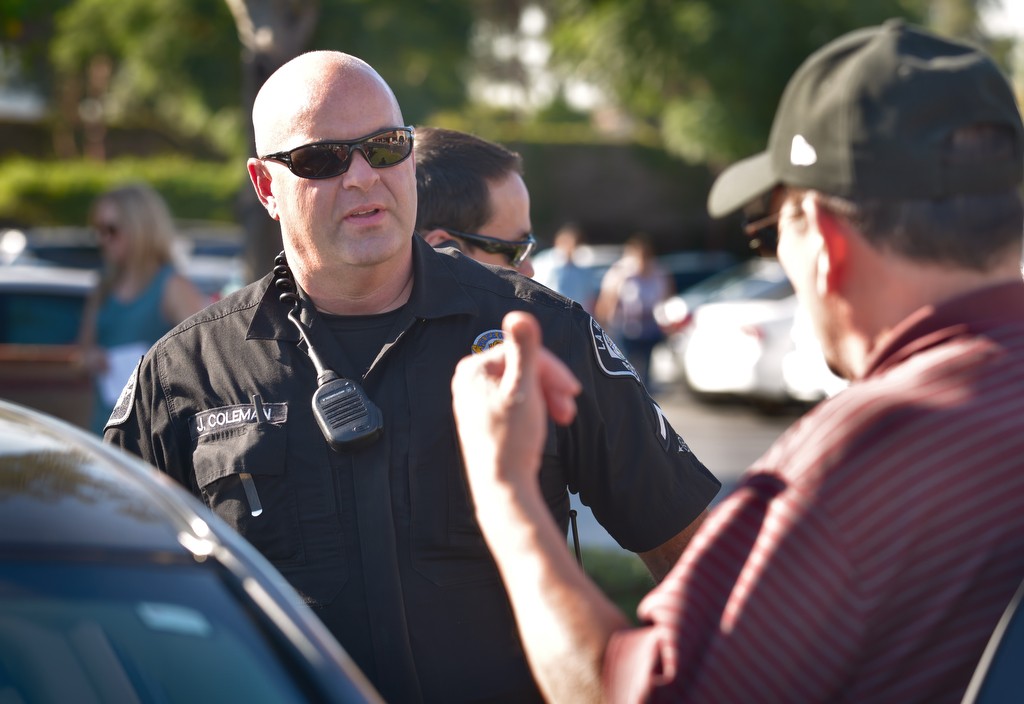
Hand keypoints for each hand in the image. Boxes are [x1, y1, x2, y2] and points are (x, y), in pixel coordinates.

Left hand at [451, 312, 580, 489]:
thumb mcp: (524, 390)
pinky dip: (535, 407)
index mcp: (472, 369)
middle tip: (571, 407)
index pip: (523, 354)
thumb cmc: (512, 440)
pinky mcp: (482, 416)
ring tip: (564, 418)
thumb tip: (519, 313)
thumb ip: (524, 351)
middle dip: (550, 385)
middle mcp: (467, 380)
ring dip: (547, 397)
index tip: (573, 392)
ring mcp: (473, 399)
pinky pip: (515, 400)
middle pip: (522, 368)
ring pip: (521, 384)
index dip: (552, 370)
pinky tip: (547, 423)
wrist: (502, 488)